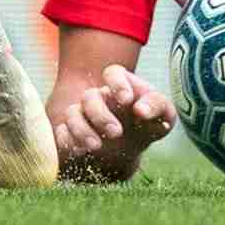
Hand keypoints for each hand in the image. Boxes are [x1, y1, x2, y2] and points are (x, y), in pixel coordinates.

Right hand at [53, 66, 174, 174]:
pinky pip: (61, 132)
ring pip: (72, 113)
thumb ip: (157, 106)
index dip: (117, 83)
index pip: (113, 73)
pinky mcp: (72, 134)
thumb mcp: (163, 115)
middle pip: (90, 96)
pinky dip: (67, 140)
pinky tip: (79, 151)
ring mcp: (83, 115)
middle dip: (100, 115)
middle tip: (116, 133)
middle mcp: (99, 98)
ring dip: (81, 129)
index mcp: (121, 86)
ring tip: (97, 146)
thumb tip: (141, 110)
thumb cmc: (150, 124)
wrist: (133, 147)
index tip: (127, 100)